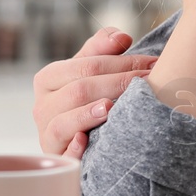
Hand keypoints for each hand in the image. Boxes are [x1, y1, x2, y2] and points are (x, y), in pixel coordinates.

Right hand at [33, 27, 157, 158]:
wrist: (76, 136)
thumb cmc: (86, 97)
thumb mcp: (90, 69)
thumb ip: (102, 48)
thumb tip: (122, 37)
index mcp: (48, 78)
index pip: (86, 65)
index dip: (122, 63)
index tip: (152, 65)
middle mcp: (42, 106)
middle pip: (79, 90)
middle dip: (118, 84)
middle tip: (151, 82)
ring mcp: (46, 134)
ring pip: (63, 122)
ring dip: (89, 114)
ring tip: (112, 107)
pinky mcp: (57, 158)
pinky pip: (62, 154)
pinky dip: (74, 148)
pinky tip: (87, 141)